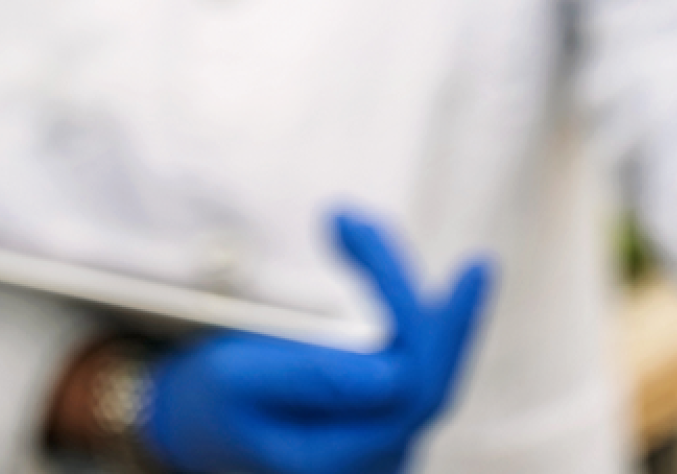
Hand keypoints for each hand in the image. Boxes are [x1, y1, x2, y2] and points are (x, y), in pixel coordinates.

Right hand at [143, 213, 492, 473]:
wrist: (196, 424)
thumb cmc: (213, 400)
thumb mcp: (239, 380)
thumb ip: (309, 378)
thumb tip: (393, 375)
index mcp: (334, 462)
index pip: (407, 388)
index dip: (422, 322)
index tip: (418, 261)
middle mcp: (373, 462)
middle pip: (432, 381)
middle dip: (446, 314)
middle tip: (479, 264)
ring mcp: (384, 442)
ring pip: (426, 362)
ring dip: (404, 289)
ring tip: (355, 226)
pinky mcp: (385, 412)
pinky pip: (412, 355)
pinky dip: (400, 302)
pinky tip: (374, 254)